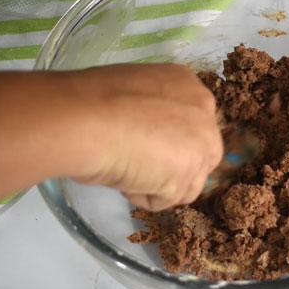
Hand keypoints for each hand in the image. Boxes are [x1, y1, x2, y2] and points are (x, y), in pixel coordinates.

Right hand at [74, 64, 223, 210]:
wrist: (83, 119)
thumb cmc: (95, 100)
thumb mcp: (136, 91)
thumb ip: (156, 109)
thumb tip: (150, 132)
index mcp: (191, 87)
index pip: (196, 125)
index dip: (170, 140)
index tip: (145, 144)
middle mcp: (205, 115)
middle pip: (203, 156)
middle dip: (174, 167)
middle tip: (140, 162)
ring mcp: (200, 148)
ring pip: (188, 183)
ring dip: (157, 183)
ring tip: (126, 166)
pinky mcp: (185, 180)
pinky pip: (164, 200)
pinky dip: (140, 195)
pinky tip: (123, 176)